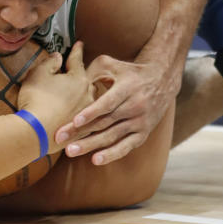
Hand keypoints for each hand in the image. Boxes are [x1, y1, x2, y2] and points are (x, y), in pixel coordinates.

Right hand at [18, 42, 93, 153]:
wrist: (37, 133)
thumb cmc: (37, 99)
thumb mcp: (38, 74)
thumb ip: (50, 63)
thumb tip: (58, 57)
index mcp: (78, 78)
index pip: (77, 59)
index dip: (77, 50)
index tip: (80, 44)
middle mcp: (88, 94)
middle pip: (87, 81)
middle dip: (82, 76)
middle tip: (78, 73)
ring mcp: (87, 113)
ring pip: (89, 100)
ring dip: (84, 97)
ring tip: (78, 96)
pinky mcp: (84, 130)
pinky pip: (85, 119)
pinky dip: (82, 116)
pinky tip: (78, 117)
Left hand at [55, 54, 178, 164]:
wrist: (162, 80)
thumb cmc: (129, 72)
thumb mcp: (113, 64)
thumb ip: (92, 70)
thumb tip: (73, 80)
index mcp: (127, 88)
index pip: (108, 102)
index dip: (92, 112)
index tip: (75, 121)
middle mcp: (135, 106)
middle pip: (105, 122)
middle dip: (81, 132)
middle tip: (60, 139)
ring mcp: (140, 122)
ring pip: (112, 136)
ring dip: (91, 145)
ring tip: (71, 151)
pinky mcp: (143, 134)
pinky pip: (126, 147)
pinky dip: (111, 154)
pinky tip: (96, 160)